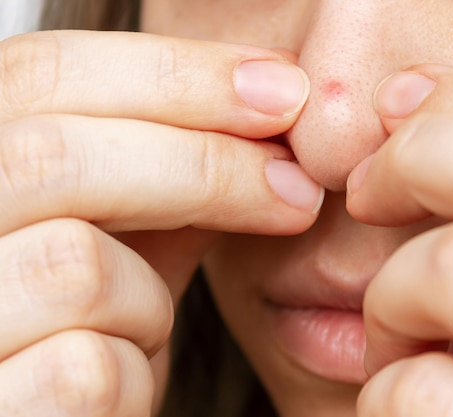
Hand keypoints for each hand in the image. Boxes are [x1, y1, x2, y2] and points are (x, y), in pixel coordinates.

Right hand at [0, 30, 320, 414]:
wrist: (54, 410)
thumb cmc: (89, 323)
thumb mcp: (128, 233)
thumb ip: (173, 171)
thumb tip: (266, 107)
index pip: (45, 73)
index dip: (178, 72)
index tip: (284, 90)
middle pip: (55, 154)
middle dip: (204, 163)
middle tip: (297, 186)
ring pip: (76, 266)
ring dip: (150, 297)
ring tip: (149, 322)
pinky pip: (87, 368)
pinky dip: (132, 370)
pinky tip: (121, 382)